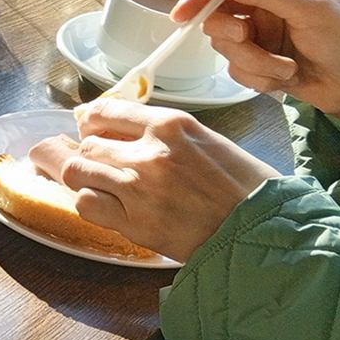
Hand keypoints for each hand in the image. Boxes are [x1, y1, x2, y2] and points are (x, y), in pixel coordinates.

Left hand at [61, 99, 278, 260]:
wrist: (263, 228)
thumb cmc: (244, 186)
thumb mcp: (206, 141)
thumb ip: (162, 135)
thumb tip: (120, 131)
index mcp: (170, 124)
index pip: (105, 111)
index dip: (91, 123)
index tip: (93, 131)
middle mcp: (149, 151)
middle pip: (87, 144)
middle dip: (89, 155)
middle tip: (99, 167)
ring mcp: (138, 187)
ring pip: (76, 171)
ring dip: (83, 179)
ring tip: (100, 187)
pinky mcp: (133, 221)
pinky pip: (85, 204)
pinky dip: (89, 204)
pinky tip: (107, 208)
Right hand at [172, 0, 339, 122]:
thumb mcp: (312, 9)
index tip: (183, 14)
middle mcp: (270, 7)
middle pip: (221, 18)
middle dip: (233, 36)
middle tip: (245, 41)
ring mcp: (265, 36)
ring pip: (228, 49)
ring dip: (253, 63)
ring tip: (284, 68)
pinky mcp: (263, 63)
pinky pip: (238, 71)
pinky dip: (259, 78)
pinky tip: (285, 78)